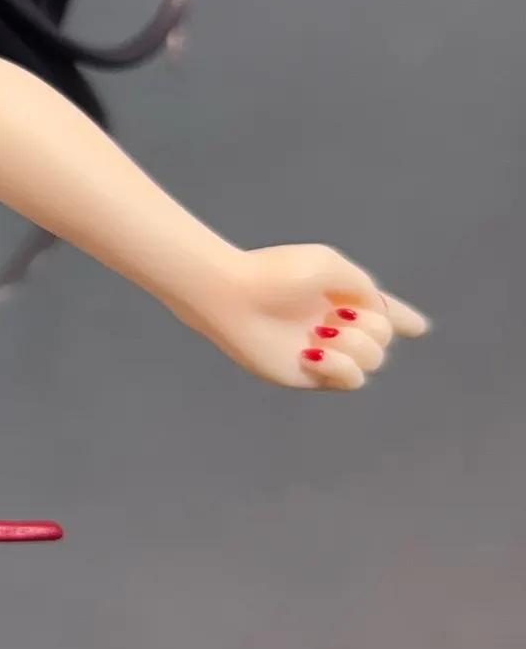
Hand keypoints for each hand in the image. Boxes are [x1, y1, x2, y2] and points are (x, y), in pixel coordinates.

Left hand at [184, 244, 428, 389]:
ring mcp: (322, 350)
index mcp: (339, 296)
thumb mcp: (331, 267)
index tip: (417, 326)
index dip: (401, 318)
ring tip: (324, 332)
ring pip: (372, 361)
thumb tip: (378, 316)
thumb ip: (364, 289)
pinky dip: (341, 367)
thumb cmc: (275, 274)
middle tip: (340, 315)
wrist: (232, 295)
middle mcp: (333, 324)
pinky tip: (313, 352)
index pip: (378, 309)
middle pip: (383, 337)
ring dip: (358, 345)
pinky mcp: (306, 374)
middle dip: (374, 326)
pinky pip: (349, 381)